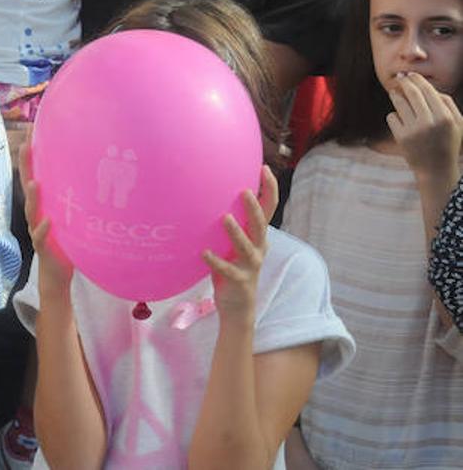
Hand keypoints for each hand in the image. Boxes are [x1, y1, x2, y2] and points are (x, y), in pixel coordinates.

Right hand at [18, 138, 74, 294]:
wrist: (56, 275)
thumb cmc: (66, 243)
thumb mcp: (71, 217)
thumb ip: (75, 199)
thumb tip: (99, 176)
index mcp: (44, 205)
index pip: (36, 175)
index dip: (33, 155)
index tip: (32, 131)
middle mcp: (37, 214)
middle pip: (28, 186)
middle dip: (26, 166)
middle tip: (25, 145)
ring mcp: (37, 230)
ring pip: (32, 210)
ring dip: (33, 197)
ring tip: (35, 183)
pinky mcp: (43, 247)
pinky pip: (41, 237)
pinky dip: (43, 228)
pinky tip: (47, 221)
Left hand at [202, 176, 271, 322]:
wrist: (238, 307)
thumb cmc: (233, 268)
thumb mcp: (234, 243)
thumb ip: (230, 223)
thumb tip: (211, 194)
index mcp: (258, 237)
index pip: (269, 209)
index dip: (269, 189)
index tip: (264, 167)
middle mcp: (258, 248)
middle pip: (260, 225)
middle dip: (254, 208)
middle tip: (244, 191)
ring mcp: (250, 266)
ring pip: (247, 247)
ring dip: (236, 232)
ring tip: (225, 218)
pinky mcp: (239, 281)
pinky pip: (227, 270)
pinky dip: (215, 261)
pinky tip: (203, 252)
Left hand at [387, 71, 462, 183]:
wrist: (436, 170)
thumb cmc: (448, 143)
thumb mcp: (458, 124)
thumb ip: (448, 104)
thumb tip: (431, 88)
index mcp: (445, 117)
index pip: (428, 91)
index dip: (417, 80)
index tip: (410, 74)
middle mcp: (430, 122)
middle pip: (412, 93)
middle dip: (404, 82)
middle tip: (399, 77)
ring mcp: (414, 130)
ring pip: (399, 103)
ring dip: (395, 95)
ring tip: (394, 93)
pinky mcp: (401, 137)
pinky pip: (392, 117)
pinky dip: (394, 116)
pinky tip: (401, 121)